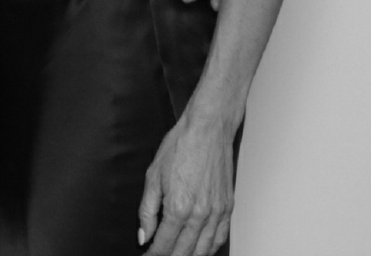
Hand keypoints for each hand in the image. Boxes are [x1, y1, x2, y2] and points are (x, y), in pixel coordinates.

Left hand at [137, 112, 236, 254]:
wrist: (208, 128)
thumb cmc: (181, 146)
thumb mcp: (153, 176)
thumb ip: (147, 210)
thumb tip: (143, 235)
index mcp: (179, 208)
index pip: (163, 245)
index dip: (152, 255)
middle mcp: (200, 215)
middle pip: (183, 252)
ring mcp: (217, 212)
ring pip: (204, 249)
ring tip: (176, 255)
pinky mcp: (227, 206)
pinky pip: (220, 237)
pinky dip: (210, 248)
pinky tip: (201, 249)